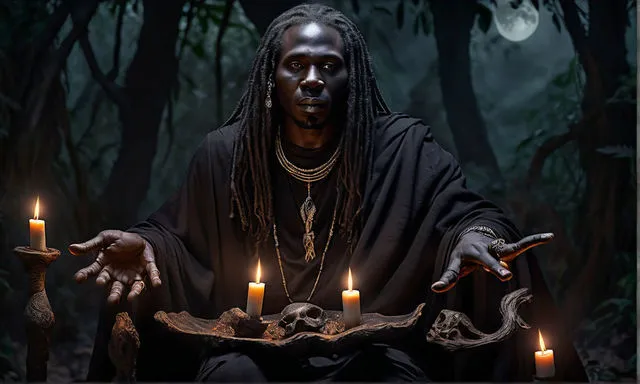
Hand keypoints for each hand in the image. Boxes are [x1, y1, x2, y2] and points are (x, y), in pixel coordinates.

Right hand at [69, 230, 161, 303]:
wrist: (138, 238)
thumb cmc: (119, 240)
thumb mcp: (104, 239)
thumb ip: (90, 246)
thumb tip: (71, 248)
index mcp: (105, 267)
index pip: (93, 272)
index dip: (85, 275)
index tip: (78, 278)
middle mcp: (118, 275)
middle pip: (114, 287)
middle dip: (113, 294)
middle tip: (112, 300)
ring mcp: (133, 275)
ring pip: (133, 287)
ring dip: (134, 293)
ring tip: (131, 298)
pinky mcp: (147, 270)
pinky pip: (151, 276)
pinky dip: (154, 280)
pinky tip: (157, 284)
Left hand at [431, 231, 553, 292]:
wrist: (472, 235)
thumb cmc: (463, 253)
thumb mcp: (455, 262)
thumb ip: (448, 276)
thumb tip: (434, 288)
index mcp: (476, 252)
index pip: (483, 262)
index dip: (492, 268)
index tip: (505, 276)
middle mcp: (489, 249)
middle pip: (497, 257)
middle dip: (499, 267)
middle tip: (506, 276)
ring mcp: (500, 248)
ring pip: (514, 247)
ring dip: (529, 242)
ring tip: (547, 237)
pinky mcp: (508, 249)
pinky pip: (522, 245)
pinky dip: (535, 241)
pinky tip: (550, 236)